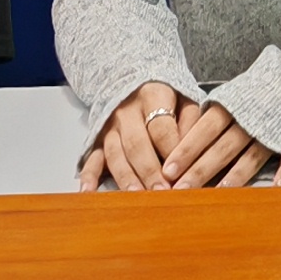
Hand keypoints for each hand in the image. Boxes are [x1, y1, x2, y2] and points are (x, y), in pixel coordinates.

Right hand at [78, 81, 196, 189]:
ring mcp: (110, 127)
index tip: (179, 172)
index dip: (170, 151)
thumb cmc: (167, 98)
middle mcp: (127, 112)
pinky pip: (91, 158)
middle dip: (149, 170)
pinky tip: (89, 191)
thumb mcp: (185, 99)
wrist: (134, 82)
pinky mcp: (98, 140)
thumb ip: (191, 122)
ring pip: (115, 154)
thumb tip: (191, 150)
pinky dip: (89, 175)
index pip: (161, 127)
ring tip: (136, 196)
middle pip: (137, 144)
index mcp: (152, 97)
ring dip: (126, 178)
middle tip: (161, 191)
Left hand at [156, 98, 280, 186]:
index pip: (205, 129)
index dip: (187, 150)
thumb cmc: (267, 86)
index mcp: (234, 104)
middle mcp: (252, 119)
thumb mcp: (237, 90)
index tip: (168, 169)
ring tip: (219, 192)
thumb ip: (215, 111)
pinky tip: (275, 188)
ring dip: (235, 176)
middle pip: (223, 148)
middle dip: (200, 170)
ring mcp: (275, 130)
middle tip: (181, 189)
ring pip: (252, 156)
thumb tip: (184, 132)